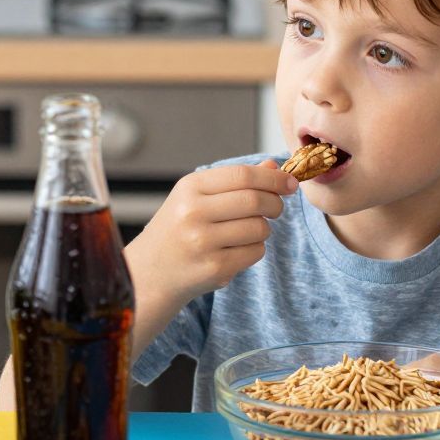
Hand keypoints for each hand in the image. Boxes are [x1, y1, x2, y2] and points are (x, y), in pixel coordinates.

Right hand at [125, 161, 293, 310]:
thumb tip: (272, 166)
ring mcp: (203, 242)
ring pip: (259, 228)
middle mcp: (193, 213)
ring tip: (245, 232)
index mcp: (189, 188)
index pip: (243, 175)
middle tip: (276, 208)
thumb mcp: (197, 197)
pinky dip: (254, 249)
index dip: (273, 178)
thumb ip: (235, 181)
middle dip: (276, 203)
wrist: (150, 273)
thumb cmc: (177, 230)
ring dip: (263, 229)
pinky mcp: (215, 268)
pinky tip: (235, 250)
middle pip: (255, 200)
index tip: (290, 183)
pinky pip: (255, 252)